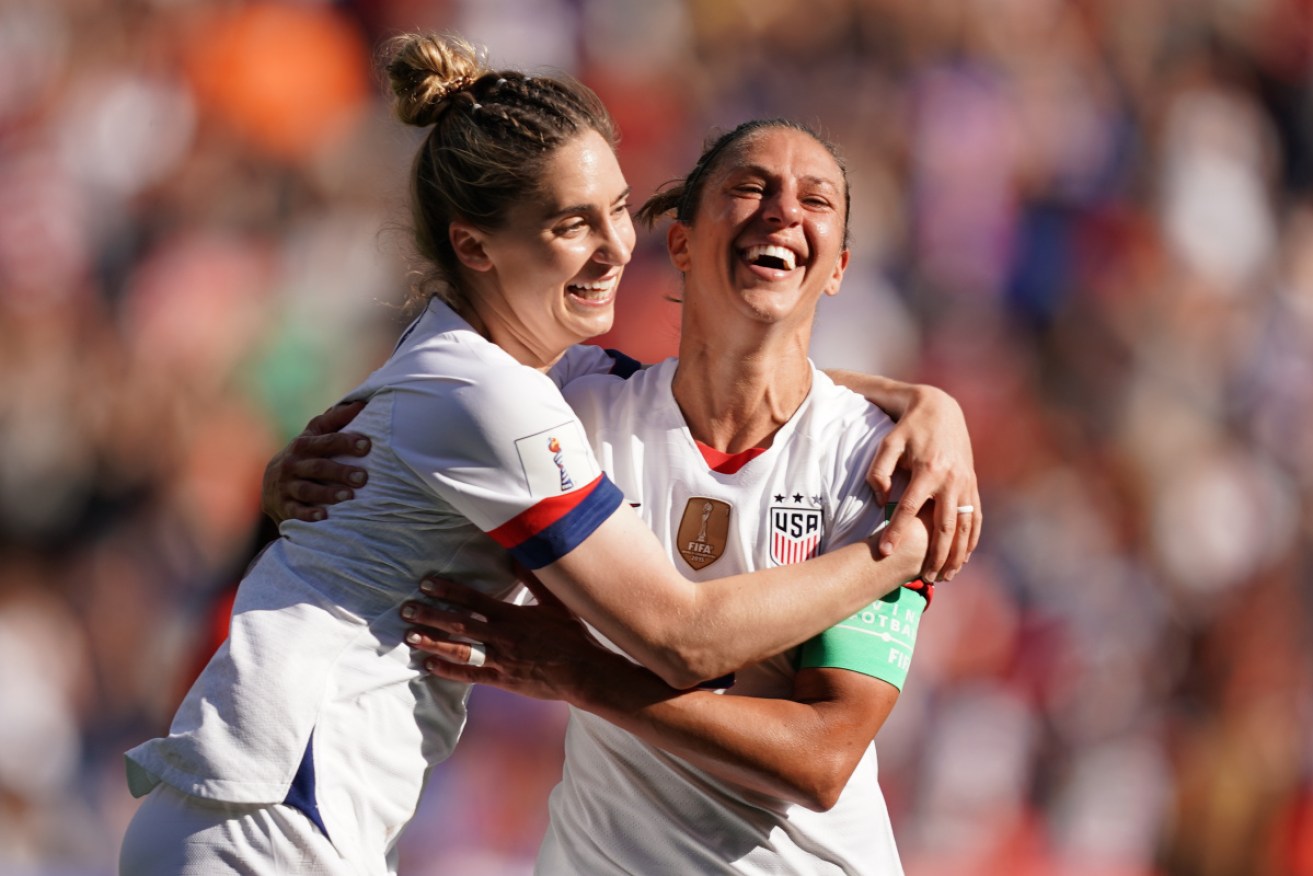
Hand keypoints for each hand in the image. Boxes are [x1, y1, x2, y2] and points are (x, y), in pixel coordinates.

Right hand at [261, 401, 371, 523]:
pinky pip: (295, 511)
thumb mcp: (314, 435)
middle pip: (318, 467)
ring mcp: (286, 486)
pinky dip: (308, 514)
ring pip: (307, 490)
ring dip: (327, 493)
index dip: (346, 442)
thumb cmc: (304, 455)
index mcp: (304, 444)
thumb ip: (335, 420)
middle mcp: (293, 464)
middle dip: (340, 472)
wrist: (272, 484)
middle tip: (363, 478)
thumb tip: (362, 403)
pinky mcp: (283, 506)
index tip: (367, 445)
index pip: (326, 441)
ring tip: (348, 496)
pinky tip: (323, 516)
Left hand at [402, 572, 623, 704]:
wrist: (584, 671)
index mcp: (512, 614)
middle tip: (406, 609)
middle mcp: (501, 635)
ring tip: (409, 636)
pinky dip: (448, 670)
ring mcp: (500, 659)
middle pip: (459, 623)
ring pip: (459, 649)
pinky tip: (429, 665)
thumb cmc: (572, 636)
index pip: (473, 599)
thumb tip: (518, 555)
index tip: (427, 584)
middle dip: (430, 615)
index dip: (448, 591)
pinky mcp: (502, 680)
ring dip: (432, 642)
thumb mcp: (556, 603)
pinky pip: (470, 675)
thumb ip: (534, 580)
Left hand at [867, 385, 980, 581]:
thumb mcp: (887, 444)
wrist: (941, 410)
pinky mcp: (972, 484)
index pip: (909, 508)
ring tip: (945, 576)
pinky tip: (963, 557)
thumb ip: (878, 472)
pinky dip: (972, 539)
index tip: (884, 552)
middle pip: (943, 525)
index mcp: (928, 470)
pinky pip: (975, 517)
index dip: (896, 531)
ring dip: (957, 553)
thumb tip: (880, 501)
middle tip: (926, 578)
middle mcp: (951, 480)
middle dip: (935, 554)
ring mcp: (965, 483)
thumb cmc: (908, 429)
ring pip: (964, 526)